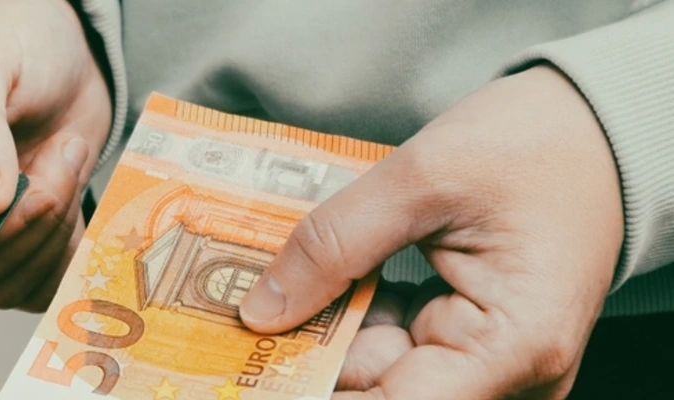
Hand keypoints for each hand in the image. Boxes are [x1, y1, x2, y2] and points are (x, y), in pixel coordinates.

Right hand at [0, 0, 110, 310]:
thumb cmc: (9, 42)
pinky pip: (41, 286)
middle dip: (24, 222)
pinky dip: (70, 245)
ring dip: (54, 225)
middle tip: (56, 154)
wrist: (68, 53)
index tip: (4, 196)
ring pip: (8, 282)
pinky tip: (71, 186)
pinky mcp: (16, 252)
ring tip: (63, 153)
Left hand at [238, 64, 624, 398]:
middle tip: (241, 318)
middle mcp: (508, 375)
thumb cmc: (532, 146)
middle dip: (306, 356)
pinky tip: (314, 283)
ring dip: (321, 335)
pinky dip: (349, 320)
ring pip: (376, 375)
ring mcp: (489, 366)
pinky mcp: (467, 348)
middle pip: (377, 392)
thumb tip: (261, 310)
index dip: (311, 388)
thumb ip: (336, 244)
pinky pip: (392, 350)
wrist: (595, 131)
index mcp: (511, 345)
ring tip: (272, 288)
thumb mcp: (422, 176)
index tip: (250, 366)